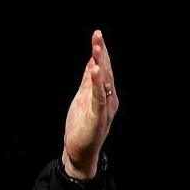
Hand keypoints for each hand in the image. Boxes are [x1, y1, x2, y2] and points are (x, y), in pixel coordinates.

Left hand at [62, 29, 118, 179]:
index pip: (104, 69)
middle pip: (107, 71)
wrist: (80, 154)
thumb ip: (88, 82)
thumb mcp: (83, 99)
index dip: (101, 52)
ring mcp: (105, 107)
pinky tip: (96, 71)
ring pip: (105, 82)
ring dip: (101, 64)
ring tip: (97, 48)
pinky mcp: (98, 116)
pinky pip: (98, 97)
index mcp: (106, 94)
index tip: (97, 35)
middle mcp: (110, 98)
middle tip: (97, 35)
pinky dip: (98, 83)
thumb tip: (92, 62)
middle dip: (102, 53)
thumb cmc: (81, 128)